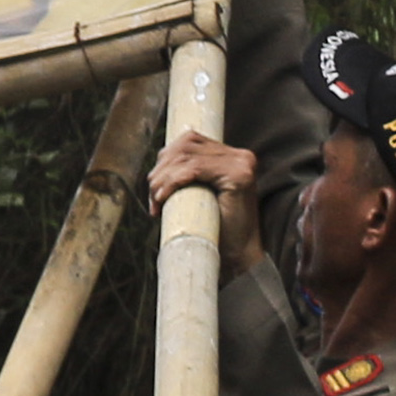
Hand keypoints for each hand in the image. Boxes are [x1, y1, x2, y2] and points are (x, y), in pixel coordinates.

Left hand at [147, 129, 264, 271]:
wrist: (237, 254)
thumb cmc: (214, 227)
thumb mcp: (199, 192)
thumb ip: (189, 172)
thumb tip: (162, 155)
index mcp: (232, 155)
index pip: (188, 141)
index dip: (165, 160)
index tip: (155, 187)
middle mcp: (241, 155)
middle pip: (184, 147)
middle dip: (160, 171)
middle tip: (153, 197)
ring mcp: (242, 164)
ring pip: (185, 158)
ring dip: (162, 179)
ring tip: (156, 201)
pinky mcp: (239, 176)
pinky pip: (193, 169)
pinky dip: (172, 182)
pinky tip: (162, 199)